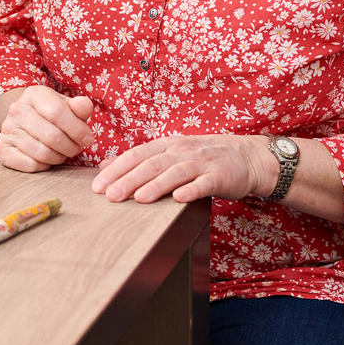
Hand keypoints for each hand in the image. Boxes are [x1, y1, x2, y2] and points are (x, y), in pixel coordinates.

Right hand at [0, 86, 94, 172]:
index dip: (78, 129)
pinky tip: (47, 158)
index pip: (58, 112)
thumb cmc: (51, 114)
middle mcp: (16, 110)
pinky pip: (30, 164)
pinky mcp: (2, 149)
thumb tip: (85, 106)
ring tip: (63, 152)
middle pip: (51, 136)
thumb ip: (80, 107)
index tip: (88, 139)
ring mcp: (7, 129)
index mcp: (34, 94)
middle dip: (71, 147)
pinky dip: (44, 165)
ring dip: (59, 157)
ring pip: (42, 153)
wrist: (23, 120)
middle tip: (76, 148)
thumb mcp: (67, 106)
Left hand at [91, 133, 272, 204]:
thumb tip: (106, 166)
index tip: (97, 186)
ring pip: (174, 173)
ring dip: (156, 185)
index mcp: (166, 146)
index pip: (135, 156)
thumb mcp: (170, 153)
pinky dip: (191, 190)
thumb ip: (140, 160)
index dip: (116, 170)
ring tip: (138, 198)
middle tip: (110, 196)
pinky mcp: (220, 176)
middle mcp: (180, 151)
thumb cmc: (202, 158)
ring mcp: (201, 163)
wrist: (246, 156)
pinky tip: (178, 199)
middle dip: (128, 180)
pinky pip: (204, 184)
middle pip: (150, 165)